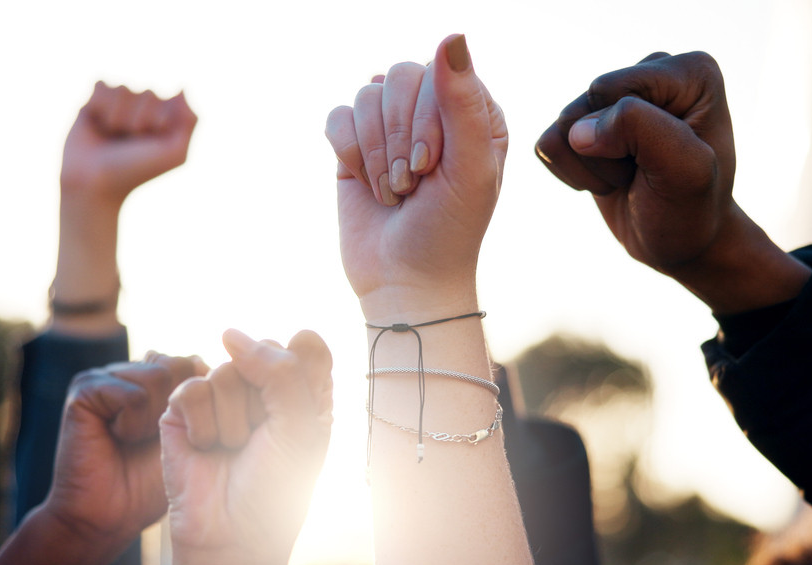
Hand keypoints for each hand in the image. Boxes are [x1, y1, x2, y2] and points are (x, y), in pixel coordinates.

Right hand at [41, 352, 203, 553]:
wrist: (108, 516)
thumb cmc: (153, 484)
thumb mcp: (191, 440)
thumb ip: (205, 402)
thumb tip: (214, 366)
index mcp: (157, 377)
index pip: (197, 363)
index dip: (203, 402)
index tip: (191, 438)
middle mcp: (132, 370)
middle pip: (182, 363)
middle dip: (180, 408)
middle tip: (156, 440)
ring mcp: (107, 375)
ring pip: (160, 376)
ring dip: (154, 419)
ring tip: (134, 439)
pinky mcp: (85, 388)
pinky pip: (134, 395)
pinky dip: (133, 424)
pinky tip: (118, 438)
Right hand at [60, 82, 197, 206]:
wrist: (93, 183)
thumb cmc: (135, 171)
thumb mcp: (174, 154)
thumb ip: (189, 121)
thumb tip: (181, 88)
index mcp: (165, 120)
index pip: (173, 101)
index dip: (160, 122)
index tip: (151, 145)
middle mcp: (142, 110)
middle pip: (149, 93)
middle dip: (139, 120)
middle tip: (128, 144)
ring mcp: (119, 104)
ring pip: (124, 89)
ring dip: (118, 116)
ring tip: (111, 136)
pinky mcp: (94, 101)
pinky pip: (101, 84)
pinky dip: (99, 105)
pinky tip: (96, 123)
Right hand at [159, 330, 332, 561]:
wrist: (231, 536)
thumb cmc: (276, 488)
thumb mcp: (301, 428)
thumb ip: (281, 369)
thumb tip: (229, 334)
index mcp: (306, 389)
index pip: (307, 344)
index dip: (300, 375)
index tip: (297, 418)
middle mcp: (266, 387)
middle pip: (264, 352)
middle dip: (264, 403)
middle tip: (262, 442)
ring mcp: (223, 395)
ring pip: (226, 370)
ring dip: (233, 420)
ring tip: (233, 451)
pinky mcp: (184, 409)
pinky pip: (193, 388)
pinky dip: (203, 424)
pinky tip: (206, 448)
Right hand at [325, 35, 506, 317]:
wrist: (404, 281)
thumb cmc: (449, 230)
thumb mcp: (469, 169)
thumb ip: (464, 103)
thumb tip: (452, 36)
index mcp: (474, 111)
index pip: (439, 72)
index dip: (425, 118)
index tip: (430, 167)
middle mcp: (433, 111)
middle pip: (398, 76)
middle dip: (398, 136)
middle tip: (410, 182)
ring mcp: (392, 126)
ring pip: (365, 95)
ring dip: (376, 152)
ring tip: (394, 191)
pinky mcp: (355, 146)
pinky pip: (337, 116)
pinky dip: (349, 153)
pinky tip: (366, 183)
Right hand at [534, 52, 807, 312]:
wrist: (677, 242)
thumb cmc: (690, 209)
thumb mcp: (685, 173)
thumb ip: (642, 129)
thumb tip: (577, 130)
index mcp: (689, 71)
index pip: (612, 89)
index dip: (624, 136)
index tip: (663, 164)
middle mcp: (653, 70)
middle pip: (586, 104)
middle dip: (605, 153)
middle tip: (643, 174)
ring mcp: (617, 94)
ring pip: (563, 124)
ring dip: (590, 167)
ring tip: (627, 178)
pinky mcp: (586, 121)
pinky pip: (548, 143)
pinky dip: (571, 173)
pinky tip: (606, 180)